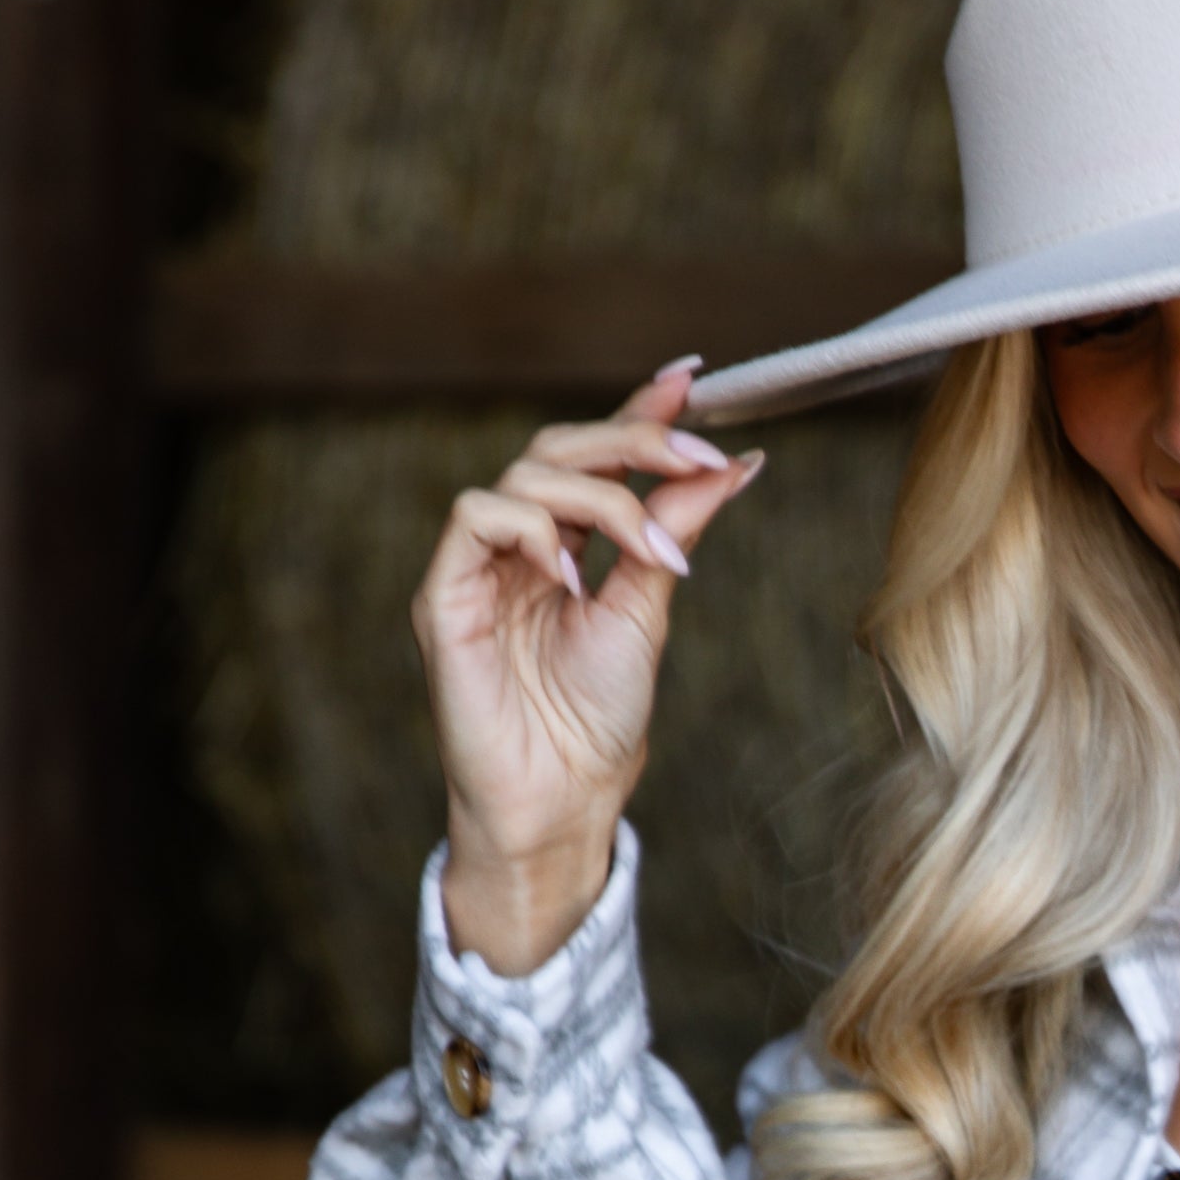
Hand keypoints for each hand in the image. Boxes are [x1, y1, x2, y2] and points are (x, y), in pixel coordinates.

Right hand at [411, 360, 766, 977]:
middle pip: (558, 449)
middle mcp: (518, 547)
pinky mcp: (444, 596)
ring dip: (599, 496)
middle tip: (696, 454)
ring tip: (651, 548)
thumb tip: (736, 462)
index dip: (638, 413)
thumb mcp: (651, 609)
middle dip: (631, 440)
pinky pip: (474, 516)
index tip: (693, 377)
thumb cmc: (598, 722)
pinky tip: (574, 573)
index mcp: (566, 547)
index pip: (597, 458)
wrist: (564, 801)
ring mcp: (477, 568)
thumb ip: (675, 531)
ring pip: (524, 475)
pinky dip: (532, 527)